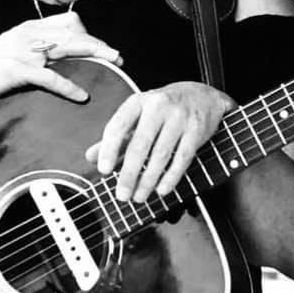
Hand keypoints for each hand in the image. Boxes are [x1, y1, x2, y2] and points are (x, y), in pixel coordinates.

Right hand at [0, 12, 121, 106]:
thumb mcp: (11, 51)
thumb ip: (34, 50)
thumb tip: (59, 57)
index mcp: (28, 28)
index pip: (68, 22)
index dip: (89, 33)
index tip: (103, 48)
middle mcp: (28, 34)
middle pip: (74, 32)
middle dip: (100, 44)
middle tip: (118, 57)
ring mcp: (22, 50)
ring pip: (68, 48)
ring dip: (95, 56)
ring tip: (113, 67)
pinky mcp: (16, 69)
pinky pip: (50, 77)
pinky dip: (69, 87)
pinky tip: (81, 96)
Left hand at [85, 82, 235, 201]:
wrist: (202, 96)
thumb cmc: (163, 108)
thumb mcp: (137, 115)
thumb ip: (116, 136)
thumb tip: (91, 157)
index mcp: (137, 102)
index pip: (118, 126)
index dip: (109, 149)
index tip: (103, 170)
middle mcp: (158, 106)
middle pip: (140, 144)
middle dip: (129, 173)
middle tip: (122, 195)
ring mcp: (179, 118)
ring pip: (161, 154)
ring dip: (148, 180)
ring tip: (139, 196)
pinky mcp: (196, 130)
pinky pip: (182, 158)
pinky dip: (171, 177)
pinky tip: (161, 189)